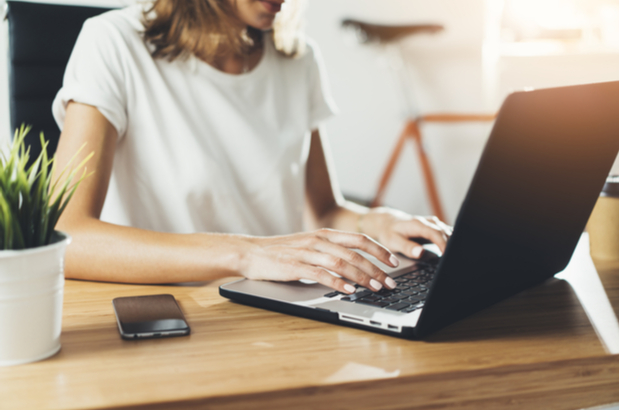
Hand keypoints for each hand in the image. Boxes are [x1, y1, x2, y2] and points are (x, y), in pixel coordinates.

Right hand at [238, 229, 399, 293]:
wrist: (250, 252)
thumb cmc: (281, 252)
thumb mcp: (309, 246)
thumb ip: (330, 252)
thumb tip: (355, 265)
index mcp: (324, 234)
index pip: (359, 239)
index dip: (379, 250)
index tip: (394, 262)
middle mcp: (318, 241)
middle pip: (355, 253)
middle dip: (376, 268)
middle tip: (390, 282)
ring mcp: (307, 252)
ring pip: (342, 263)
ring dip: (362, 276)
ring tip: (375, 287)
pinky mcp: (295, 266)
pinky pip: (321, 274)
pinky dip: (337, 282)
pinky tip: (348, 290)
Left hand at [359, 207, 451, 258]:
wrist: (386, 222)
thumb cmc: (389, 232)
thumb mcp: (393, 241)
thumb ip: (407, 247)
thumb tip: (420, 253)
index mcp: (418, 224)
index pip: (435, 233)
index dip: (443, 244)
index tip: (446, 255)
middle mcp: (427, 222)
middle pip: (445, 232)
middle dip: (452, 245)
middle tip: (453, 260)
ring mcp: (431, 224)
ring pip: (447, 231)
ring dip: (452, 242)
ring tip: (454, 256)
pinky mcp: (432, 228)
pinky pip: (445, 232)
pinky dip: (450, 240)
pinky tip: (451, 250)